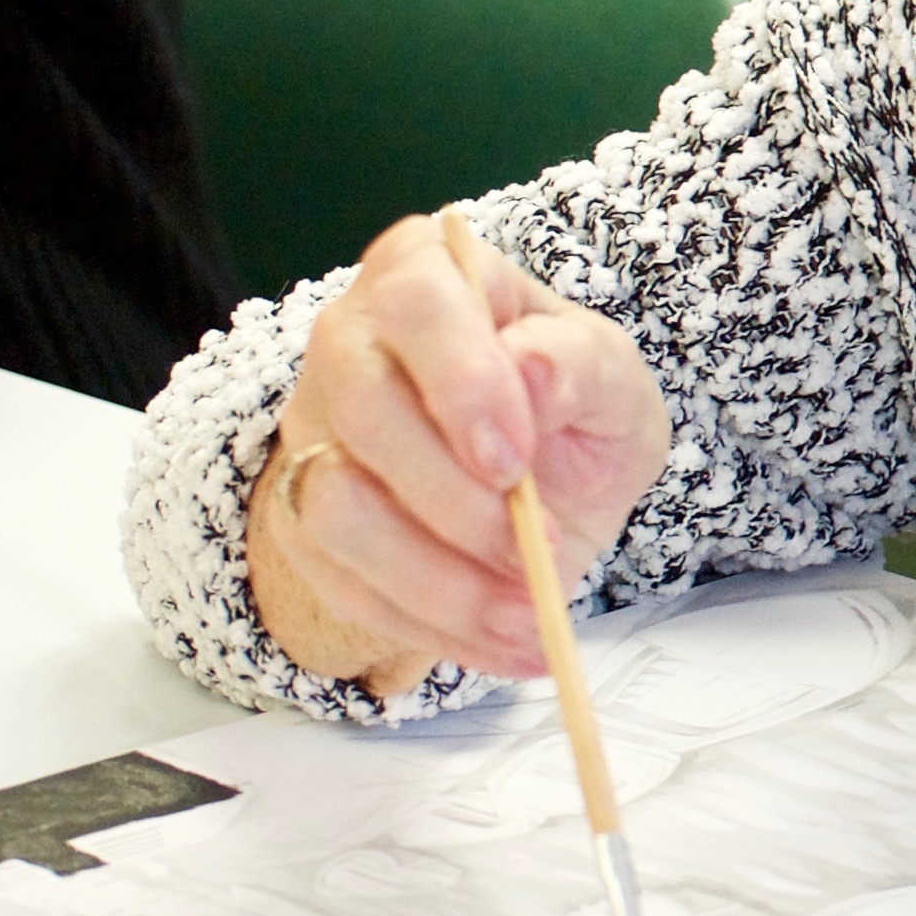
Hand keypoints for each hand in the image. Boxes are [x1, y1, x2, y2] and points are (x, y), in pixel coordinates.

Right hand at [245, 210, 669, 696]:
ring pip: (334, 508)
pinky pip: (338, 583)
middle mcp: (351, 340)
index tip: (514, 463)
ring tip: (529, 613)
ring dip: (439, 580)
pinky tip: (502, 641)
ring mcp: (313, 430)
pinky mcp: (302, 517)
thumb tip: (532, 369)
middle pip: (363, 412)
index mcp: (427, 274)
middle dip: (455, 503)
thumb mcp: (612, 378)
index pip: (418, 301)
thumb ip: (580, 365)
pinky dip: (428, 626)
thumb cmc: (575, 408)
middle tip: (540, 554)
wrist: (551, 485)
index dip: (461, 383)